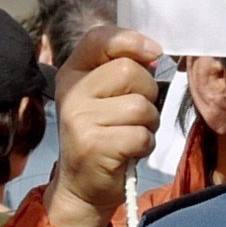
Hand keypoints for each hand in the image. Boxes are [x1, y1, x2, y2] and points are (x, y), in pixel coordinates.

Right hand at [44, 29, 163, 226]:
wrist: (81, 187)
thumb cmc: (103, 136)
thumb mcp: (104, 97)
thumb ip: (123, 70)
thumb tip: (154, 55)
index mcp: (72, 73)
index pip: (99, 38)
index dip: (131, 40)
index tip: (154, 53)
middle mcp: (71, 92)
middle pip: (129, 71)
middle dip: (148, 93)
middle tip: (136, 115)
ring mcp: (79, 119)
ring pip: (140, 105)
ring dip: (149, 123)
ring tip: (131, 134)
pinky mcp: (94, 145)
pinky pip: (141, 134)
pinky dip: (145, 144)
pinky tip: (130, 151)